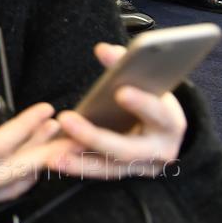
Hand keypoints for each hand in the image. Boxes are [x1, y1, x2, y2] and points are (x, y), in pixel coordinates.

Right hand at [0, 102, 59, 208]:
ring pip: (14, 182)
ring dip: (39, 160)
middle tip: (70, 129)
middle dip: (45, 147)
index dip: (22, 129)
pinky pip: (6, 191)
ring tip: (57, 135)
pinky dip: (26, 175)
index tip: (41, 111)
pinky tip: (35, 158)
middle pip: (14, 170)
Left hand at [45, 43, 186, 179]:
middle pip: (127, 149)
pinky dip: (75, 166)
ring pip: (109, 168)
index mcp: (170, 123)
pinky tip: (52, 159)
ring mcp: (140, 167)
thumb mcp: (147, 81)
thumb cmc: (151, 98)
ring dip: (78, 162)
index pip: (159, 113)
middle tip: (67, 119)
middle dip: (95, 136)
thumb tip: (104, 50)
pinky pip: (97, 172)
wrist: (162, 130)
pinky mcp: (122, 173)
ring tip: (51, 155)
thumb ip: (126, 65)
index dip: (142, 103)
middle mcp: (159, 151)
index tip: (121, 91)